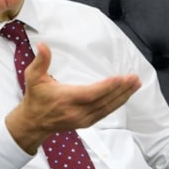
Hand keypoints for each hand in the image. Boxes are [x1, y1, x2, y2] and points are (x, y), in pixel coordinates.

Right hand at [5, 42, 141, 153]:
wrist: (33, 123)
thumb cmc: (35, 97)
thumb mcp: (33, 77)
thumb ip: (40, 61)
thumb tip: (43, 45)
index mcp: (65, 99)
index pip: (90, 94)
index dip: (106, 87)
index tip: (120, 78)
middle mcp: (76, 112)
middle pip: (104, 102)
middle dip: (121, 90)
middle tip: (135, 78)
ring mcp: (83, 119)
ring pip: (107, 108)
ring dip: (123, 96)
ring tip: (136, 85)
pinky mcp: (86, 123)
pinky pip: (105, 113)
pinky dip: (117, 103)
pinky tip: (126, 95)